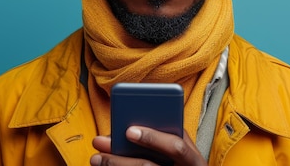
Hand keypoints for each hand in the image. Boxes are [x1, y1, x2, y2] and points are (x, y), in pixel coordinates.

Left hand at [90, 126, 206, 165]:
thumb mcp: (184, 150)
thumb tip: (130, 126)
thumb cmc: (183, 162)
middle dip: (120, 157)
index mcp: (193, 160)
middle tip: (99, 144)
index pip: (176, 147)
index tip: (129, 131)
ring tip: (95, 158)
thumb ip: (166, 134)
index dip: (153, 138)